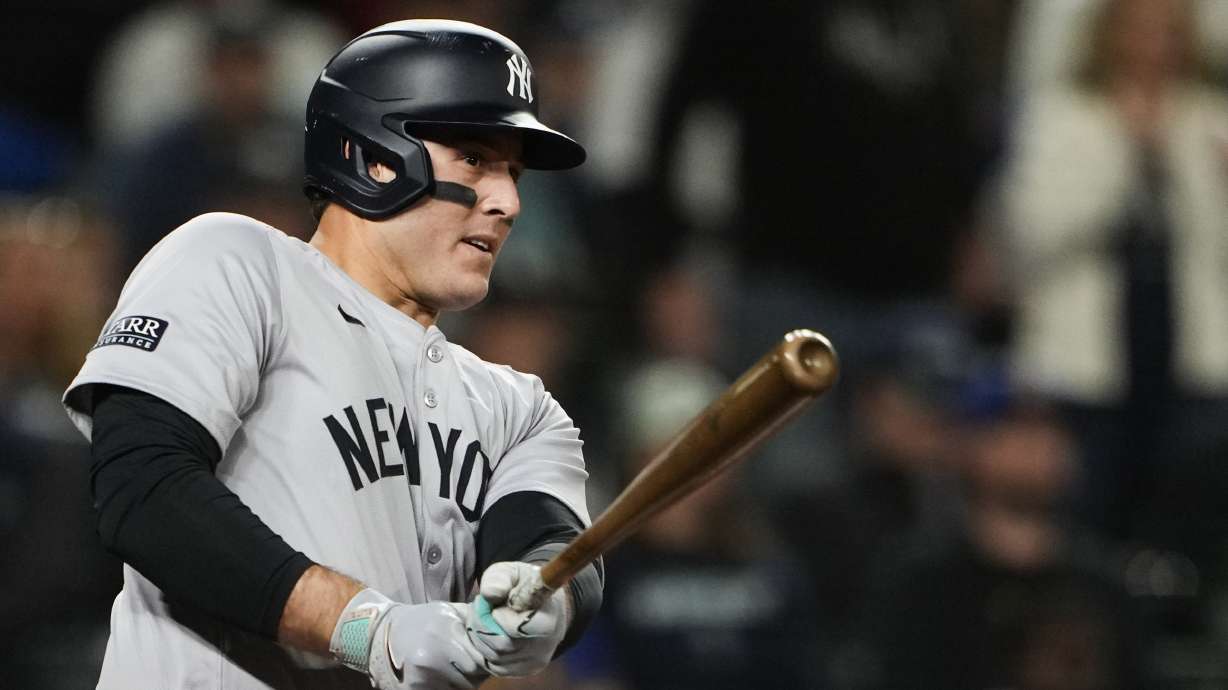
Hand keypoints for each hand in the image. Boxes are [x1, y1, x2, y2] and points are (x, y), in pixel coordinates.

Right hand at [331, 589, 486, 688]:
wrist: (384, 632)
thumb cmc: (423, 620)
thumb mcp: (449, 611)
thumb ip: (475, 618)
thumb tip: (502, 625)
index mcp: (446, 633)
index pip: (482, 658)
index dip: (488, 659)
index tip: (489, 655)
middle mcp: (434, 656)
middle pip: (473, 677)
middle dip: (477, 672)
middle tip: (472, 663)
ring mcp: (422, 675)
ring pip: (461, 688)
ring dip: (464, 681)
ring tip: (455, 667)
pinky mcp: (414, 688)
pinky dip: (448, 687)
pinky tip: (444, 675)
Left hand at [465, 561, 568, 676]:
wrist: (540, 604)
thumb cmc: (524, 585)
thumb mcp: (512, 572)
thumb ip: (500, 578)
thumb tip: (489, 593)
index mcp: (551, 615)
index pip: (525, 626)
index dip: (503, 617)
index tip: (497, 606)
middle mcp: (547, 644)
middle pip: (504, 644)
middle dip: (485, 625)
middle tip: (484, 610)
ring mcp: (535, 660)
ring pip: (495, 656)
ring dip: (481, 637)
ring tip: (486, 619)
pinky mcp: (523, 670)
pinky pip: (493, 666)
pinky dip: (485, 649)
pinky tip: (489, 633)